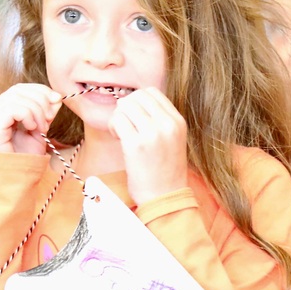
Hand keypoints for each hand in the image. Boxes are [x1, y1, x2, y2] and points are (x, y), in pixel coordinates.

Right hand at [0, 84, 61, 154]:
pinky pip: (12, 109)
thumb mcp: (39, 131)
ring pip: (15, 98)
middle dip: (40, 100)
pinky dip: (27, 115)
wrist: (17, 182)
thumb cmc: (25, 160)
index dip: (39, 90)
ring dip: (36, 110)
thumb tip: (56, 96)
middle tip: (51, 117)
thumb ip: (44, 113)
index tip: (56, 99)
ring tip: (42, 127)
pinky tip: (32, 128)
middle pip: (17, 91)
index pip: (17, 90)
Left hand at [108, 87, 187, 203]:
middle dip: (125, 108)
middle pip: (136, 96)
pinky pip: (117, 120)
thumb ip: (159, 119)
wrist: (164, 197)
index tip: (135, 117)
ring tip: (121, 133)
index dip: (137, 101)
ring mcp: (152, 134)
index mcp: (177, 121)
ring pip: (125, 106)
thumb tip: (133, 101)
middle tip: (125, 125)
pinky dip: (113, 127)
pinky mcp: (135, 145)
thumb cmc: (164, 170)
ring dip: (118, 117)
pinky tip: (118, 138)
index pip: (151, 92)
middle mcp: (167, 124)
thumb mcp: (172, 139)